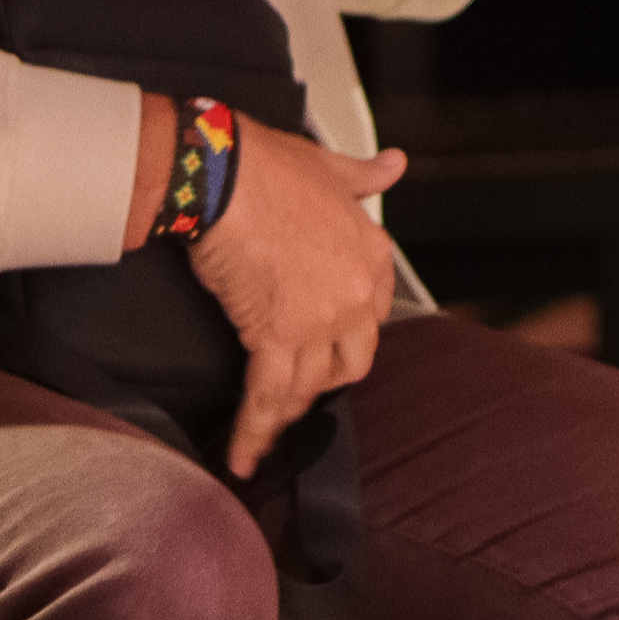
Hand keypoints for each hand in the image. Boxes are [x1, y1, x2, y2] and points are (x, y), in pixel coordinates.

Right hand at [188, 124, 408, 476]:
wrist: (225, 172)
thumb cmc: (267, 165)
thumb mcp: (328, 165)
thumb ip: (364, 174)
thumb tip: (393, 164)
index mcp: (370, 252)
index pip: (372, 314)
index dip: (346, 333)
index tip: (327, 341)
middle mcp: (354, 293)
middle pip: (348, 360)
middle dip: (322, 377)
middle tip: (294, 384)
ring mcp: (320, 319)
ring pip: (310, 385)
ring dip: (287, 411)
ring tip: (266, 430)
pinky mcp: (277, 335)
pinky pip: (269, 395)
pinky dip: (255, 430)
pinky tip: (245, 455)